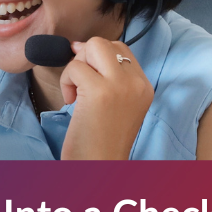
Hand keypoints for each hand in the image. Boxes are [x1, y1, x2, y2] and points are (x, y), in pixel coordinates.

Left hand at [58, 37, 153, 160]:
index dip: (97, 58)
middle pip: (105, 43)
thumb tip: (79, 46)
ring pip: (92, 46)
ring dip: (75, 68)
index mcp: (144, 87)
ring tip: (76, 94)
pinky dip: (66, 81)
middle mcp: (137, 83)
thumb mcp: (116, 105)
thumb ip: (108, 77)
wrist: (99, 169)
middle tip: (80, 84)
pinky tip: (71, 102)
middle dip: (85, 58)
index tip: (87, 78)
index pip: (121, 49)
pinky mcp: (100, 91)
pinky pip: (75, 67)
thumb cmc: (101, 142)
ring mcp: (121, 85)